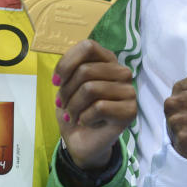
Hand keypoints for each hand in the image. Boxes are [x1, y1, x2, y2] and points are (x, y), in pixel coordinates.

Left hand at [53, 39, 135, 170]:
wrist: (82, 140)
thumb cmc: (75, 108)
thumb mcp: (67, 84)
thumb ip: (70, 69)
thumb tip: (63, 73)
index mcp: (107, 59)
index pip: (87, 46)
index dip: (67, 63)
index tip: (56, 81)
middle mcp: (121, 71)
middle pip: (85, 70)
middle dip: (66, 91)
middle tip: (62, 104)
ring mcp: (128, 90)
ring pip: (91, 89)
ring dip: (73, 106)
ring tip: (71, 115)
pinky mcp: (130, 110)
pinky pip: (100, 107)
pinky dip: (84, 117)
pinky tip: (85, 122)